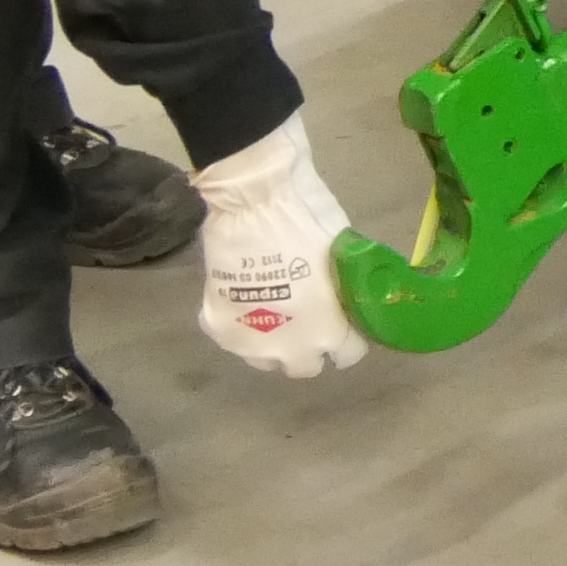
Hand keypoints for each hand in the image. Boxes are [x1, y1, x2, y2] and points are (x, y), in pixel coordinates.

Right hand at [192, 115, 370, 377]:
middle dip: (309, 347)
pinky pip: (235, 337)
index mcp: (329, 330)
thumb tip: (346, 297)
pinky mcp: (218, 327)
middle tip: (307, 318)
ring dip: (273, 343)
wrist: (254, 200)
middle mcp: (291, 348)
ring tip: (273, 310)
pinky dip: (241, 323)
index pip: (348, 355)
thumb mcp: (343, 258)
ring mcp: (251, 342)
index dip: (348, 338)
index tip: (343, 322)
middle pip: (304, 365)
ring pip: (266, 360)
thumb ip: (342, 291)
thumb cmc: (309, 219)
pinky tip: (245, 298)